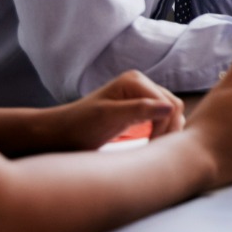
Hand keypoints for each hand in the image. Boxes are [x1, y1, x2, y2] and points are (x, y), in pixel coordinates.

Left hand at [43, 70, 184, 151]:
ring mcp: (140, 94)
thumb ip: (139, 110)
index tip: (152, 149)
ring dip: (166, 130)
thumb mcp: (109, 118)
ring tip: (152, 149)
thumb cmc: (80, 126)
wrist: (59, 133)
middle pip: (172, 106)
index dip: (166, 127)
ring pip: (169, 112)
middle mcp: (140, 83)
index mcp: (135, 81)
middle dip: (168, 129)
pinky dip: (161, 130)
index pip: (168, 104)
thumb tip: (170, 108)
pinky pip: (160, 116)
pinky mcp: (138, 106)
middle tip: (154, 151)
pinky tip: (150, 143)